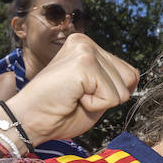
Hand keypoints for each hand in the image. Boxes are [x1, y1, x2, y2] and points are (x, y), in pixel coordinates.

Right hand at [3, 34, 137, 145]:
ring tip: (74, 97)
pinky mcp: (84, 63)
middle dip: (108, 97)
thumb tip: (135, 77)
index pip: (129, 72)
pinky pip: (112, 96)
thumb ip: (113, 84)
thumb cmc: (58, 113)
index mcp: (87, 46)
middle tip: (77, 97)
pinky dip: (95, 105)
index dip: (112, 93)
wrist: (27, 120)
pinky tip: (73, 98)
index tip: (82, 95)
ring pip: (123, 89)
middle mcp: (86, 41)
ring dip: (101, 102)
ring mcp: (85, 49)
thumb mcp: (95, 94)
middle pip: (130, 79)